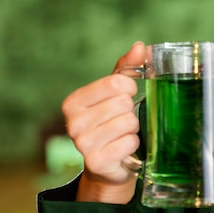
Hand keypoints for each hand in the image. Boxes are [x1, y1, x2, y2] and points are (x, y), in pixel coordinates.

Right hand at [62, 41, 146, 203]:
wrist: (109, 165)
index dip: (130, 88)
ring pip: (129, 122)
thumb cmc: (112, 122)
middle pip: (124, 103)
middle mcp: (73, 123)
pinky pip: (130, 142)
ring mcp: (83, 144)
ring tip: (122, 134)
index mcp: (73, 101)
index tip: (126, 96)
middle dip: (131, 111)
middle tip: (121, 121)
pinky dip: (133, 144)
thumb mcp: (116, 93)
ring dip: (133, 129)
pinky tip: (122, 148)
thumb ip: (128, 67)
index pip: (116, 82)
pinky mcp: (97, 162)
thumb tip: (140, 47)